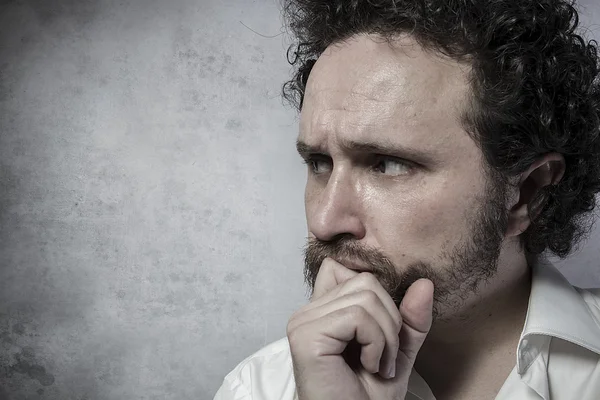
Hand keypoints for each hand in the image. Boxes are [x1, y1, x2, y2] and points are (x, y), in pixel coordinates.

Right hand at [287, 257, 433, 399]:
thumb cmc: (368, 397)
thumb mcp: (398, 351)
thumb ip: (410, 319)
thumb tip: (425, 283)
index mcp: (323, 310)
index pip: (347, 268)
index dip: (376, 296)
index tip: (379, 335)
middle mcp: (308, 312)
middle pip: (366, 281)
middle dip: (390, 320)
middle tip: (383, 358)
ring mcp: (303, 322)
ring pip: (366, 297)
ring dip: (385, 336)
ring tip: (377, 364)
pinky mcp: (306, 336)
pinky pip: (357, 316)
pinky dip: (375, 343)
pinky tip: (368, 366)